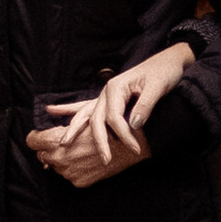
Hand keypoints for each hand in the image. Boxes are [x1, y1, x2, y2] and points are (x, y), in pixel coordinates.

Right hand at [28, 44, 192, 186]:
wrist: (168, 61)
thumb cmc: (164, 72)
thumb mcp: (159, 87)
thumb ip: (145, 105)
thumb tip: (133, 125)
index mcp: (116, 87)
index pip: (114, 117)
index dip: (124, 135)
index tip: (136, 148)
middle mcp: (107, 91)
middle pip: (96, 119)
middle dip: (98, 141)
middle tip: (104, 160)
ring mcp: (105, 94)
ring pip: (86, 114)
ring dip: (75, 129)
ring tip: (64, 141)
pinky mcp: (109, 98)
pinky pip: (87, 107)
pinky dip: (70, 110)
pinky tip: (53, 110)